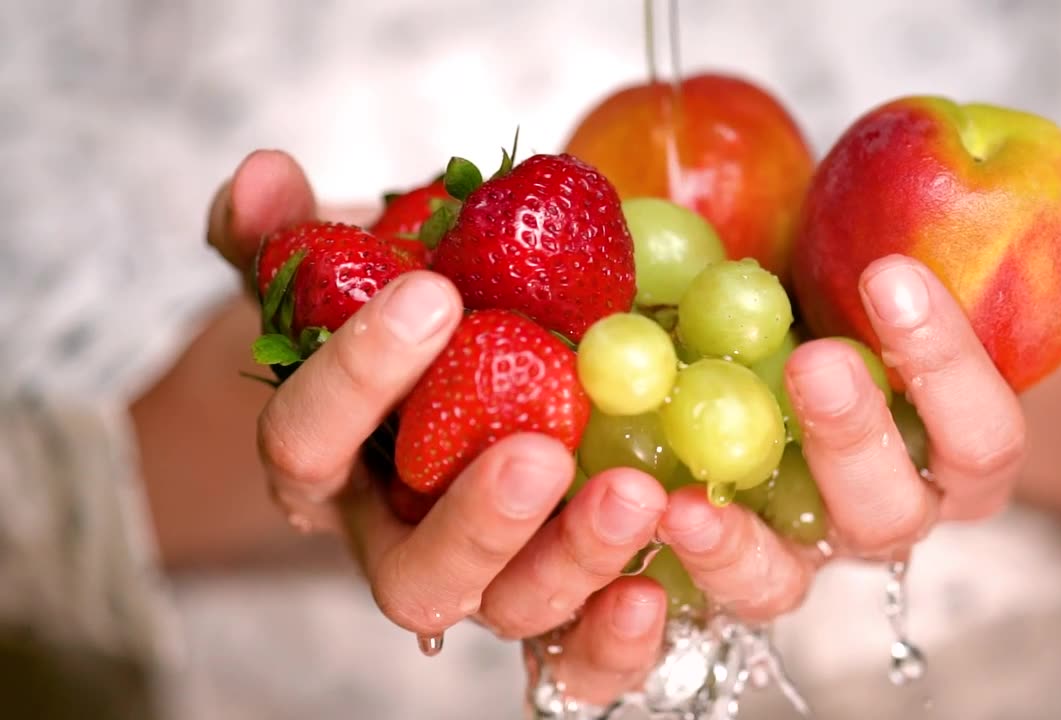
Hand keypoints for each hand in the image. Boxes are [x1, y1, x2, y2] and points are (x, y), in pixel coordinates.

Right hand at [207, 151, 669, 702]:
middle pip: (416, 576)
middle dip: (475, 520)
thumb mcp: (347, 272)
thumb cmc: (411, 324)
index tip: (432, 294)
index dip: (356, 378)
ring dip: (571, 563)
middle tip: (537, 451)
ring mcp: (489, 582)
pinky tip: (658, 583)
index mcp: (330, 472)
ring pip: (512, 611)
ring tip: (635, 496)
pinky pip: (581, 654)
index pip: (309, 446)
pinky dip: (615, 636)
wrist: (487, 362)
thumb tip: (260, 178)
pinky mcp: (565, 601)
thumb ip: (290, 236)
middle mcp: (402, 544)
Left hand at [655, 112, 1060, 621]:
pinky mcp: (709, 552)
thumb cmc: (882, 289)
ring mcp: (792, 542)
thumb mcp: (972, 236)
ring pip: (784, 579)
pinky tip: (630, 519)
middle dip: (855, 447)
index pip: (979, 440)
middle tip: (815, 364)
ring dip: (742, 551)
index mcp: (954, 453)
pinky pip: (693, 592)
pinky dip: (662, 578)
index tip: (893, 279)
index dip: (949, 371)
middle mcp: (879, 512)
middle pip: (887, 516)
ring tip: (687, 502)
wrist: (789, 324)